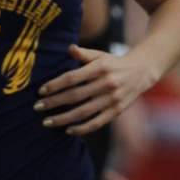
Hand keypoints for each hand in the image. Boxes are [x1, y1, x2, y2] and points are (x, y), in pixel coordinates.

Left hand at [34, 44, 152, 135]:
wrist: (142, 71)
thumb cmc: (114, 63)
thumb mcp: (100, 55)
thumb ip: (84, 54)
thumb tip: (69, 48)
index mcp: (100, 67)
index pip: (72, 78)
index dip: (55, 85)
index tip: (41, 91)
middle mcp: (106, 83)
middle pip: (75, 96)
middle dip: (54, 103)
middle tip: (37, 107)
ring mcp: (112, 99)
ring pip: (83, 112)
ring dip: (63, 118)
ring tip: (47, 122)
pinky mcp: (117, 110)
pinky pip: (97, 122)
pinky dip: (82, 129)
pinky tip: (68, 130)